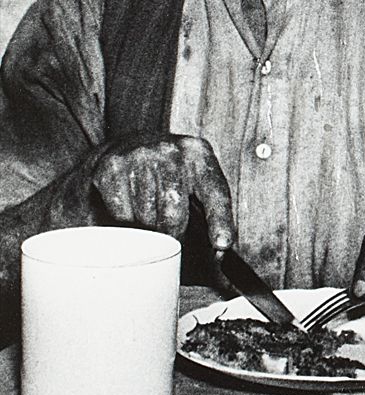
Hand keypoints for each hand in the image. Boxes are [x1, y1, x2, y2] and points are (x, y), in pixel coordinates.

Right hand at [84, 136, 234, 250]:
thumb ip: (211, 210)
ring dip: (148, 226)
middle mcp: (172, 150)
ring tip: (149, 211)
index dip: (220, 221)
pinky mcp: (112, 167)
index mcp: (199, 154)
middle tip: (171, 232)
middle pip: (174, 214)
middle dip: (173, 233)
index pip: (215, 192)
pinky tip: (130, 203)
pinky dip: (126, 219)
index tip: (222, 244)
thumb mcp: (196, 178)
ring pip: (146, 218)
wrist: (126, 144)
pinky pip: (122, 214)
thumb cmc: (169, 170)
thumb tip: (219, 250)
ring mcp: (140, 156)